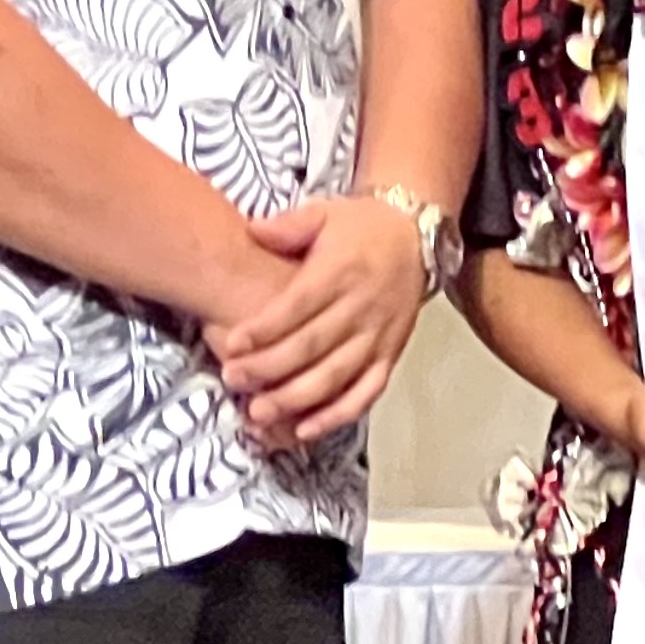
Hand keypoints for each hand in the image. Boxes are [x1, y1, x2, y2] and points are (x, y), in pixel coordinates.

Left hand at [206, 196, 425, 447]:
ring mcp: (379, 336)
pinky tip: (305, 430)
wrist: (413, 236)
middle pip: (313, 346)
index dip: (265, 327)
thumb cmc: (360, 227)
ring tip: (258, 413)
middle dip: (269, 367)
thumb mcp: (324, 212)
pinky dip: (338, 415)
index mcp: (342, 271)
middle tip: (232, 380)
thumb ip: (288, 225)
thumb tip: (252, 230)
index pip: (300, 305)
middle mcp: (362, 307)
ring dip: (296, 399)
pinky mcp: (391, 355)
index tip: (230, 343)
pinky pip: (366, 392)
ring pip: (336, 376)